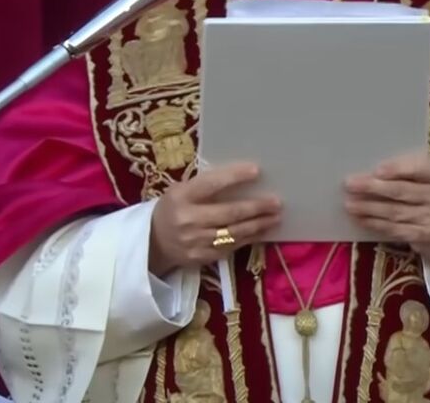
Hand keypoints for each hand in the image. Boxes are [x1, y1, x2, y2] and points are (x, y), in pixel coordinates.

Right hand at [149, 163, 280, 275]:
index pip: (211, 184)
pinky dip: (249, 239)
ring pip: (233, 233)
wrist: (152, 242)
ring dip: (258, 225)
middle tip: (276, 202)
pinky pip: (230, 248)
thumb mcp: (181, 191)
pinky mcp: (201, 257)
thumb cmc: (173, 208)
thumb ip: (205, 186)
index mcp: (181, 196)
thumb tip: (242, 178)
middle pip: (228, 213)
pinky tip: (261, 232)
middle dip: (256, 207)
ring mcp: (195, 241)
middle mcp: (188, 219)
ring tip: (275, 217)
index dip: (234, 177)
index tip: (256, 171)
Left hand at [344, 152, 429, 262]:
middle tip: (349, 184)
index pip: (420, 169)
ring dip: (369, 208)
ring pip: (395, 213)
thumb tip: (373, 172)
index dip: (398, 169)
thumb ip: (411, 171)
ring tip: (349, 203)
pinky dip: (376, 224)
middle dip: (373, 187)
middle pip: (402, 191)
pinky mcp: (424, 238)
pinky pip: (395, 230)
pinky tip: (361, 219)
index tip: (376, 170)